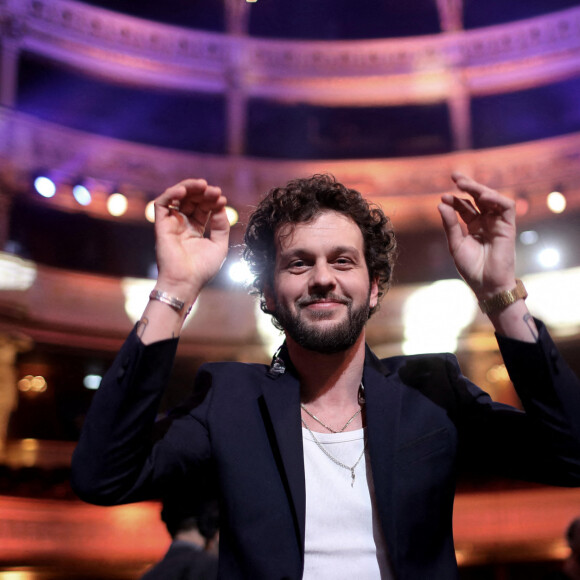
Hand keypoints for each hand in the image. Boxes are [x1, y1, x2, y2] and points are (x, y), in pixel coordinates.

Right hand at [153, 179, 229, 300]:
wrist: (186, 282)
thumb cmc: (202, 269)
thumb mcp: (219, 245)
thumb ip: (221, 225)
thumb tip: (220, 207)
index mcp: (195, 229)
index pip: (203, 208)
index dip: (212, 201)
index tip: (222, 199)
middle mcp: (182, 224)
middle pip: (191, 200)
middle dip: (203, 192)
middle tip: (214, 191)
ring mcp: (171, 223)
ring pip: (177, 197)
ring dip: (189, 187)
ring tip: (202, 185)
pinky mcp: (160, 225)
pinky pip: (161, 203)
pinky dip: (171, 193)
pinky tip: (184, 191)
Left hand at [438, 172, 516, 298]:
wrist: (486, 285)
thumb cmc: (471, 268)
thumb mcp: (456, 244)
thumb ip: (450, 224)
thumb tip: (440, 204)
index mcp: (473, 226)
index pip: (465, 207)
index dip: (455, 200)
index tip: (443, 196)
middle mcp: (486, 222)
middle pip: (478, 198)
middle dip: (468, 186)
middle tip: (455, 176)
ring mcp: (498, 223)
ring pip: (492, 199)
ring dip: (479, 189)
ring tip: (464, 184)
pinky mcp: (508, 227)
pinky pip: (506, 207)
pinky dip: (495, 199)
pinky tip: (482, 196)